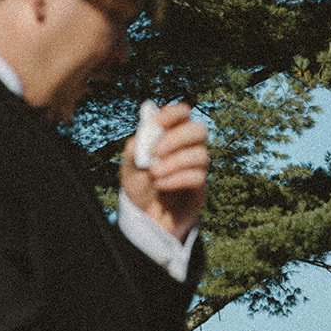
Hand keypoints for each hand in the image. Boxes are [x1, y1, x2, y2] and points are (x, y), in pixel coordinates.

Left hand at [120, 102, 207, 239]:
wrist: (145, 217)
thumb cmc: (140, 186)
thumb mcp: (129, 167)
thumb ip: (135, 149)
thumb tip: (145, 134)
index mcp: (170, 135)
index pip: (183, 113)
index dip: (174, 113)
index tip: (158, 122)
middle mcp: (188, 147)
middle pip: (199, 130)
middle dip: (177, 138)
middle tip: (156, 151)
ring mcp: (196, 166)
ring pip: (201, 154)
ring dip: (175, 162)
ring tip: (154, 173)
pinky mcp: (199, 185)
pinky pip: (198, 176)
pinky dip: (177, 179)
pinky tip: (161, 184)